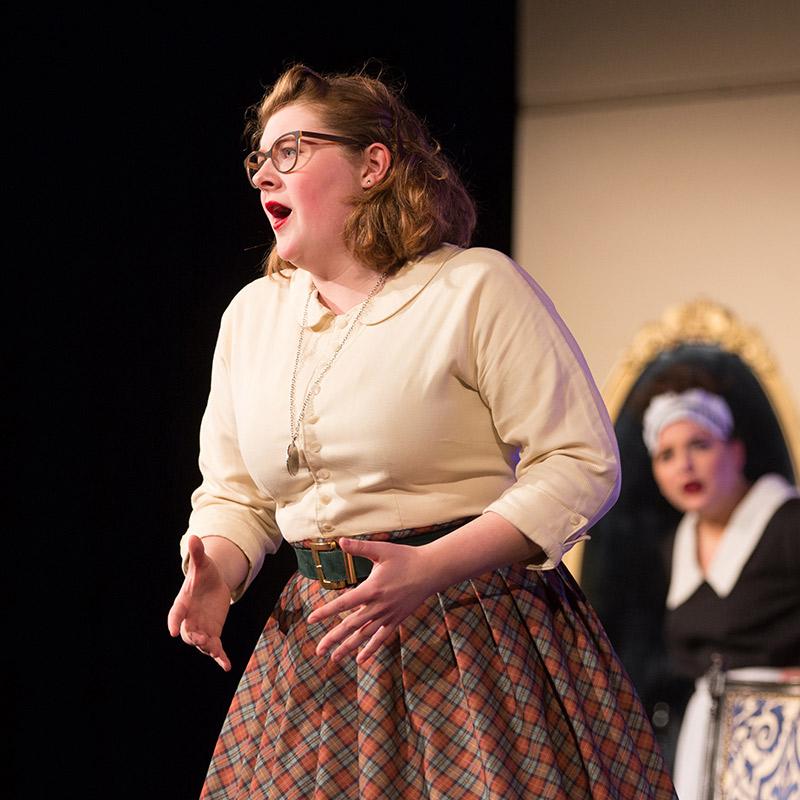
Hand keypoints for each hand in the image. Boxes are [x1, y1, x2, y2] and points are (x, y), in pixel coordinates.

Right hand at [167, 535, 232, 670]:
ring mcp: (202, 628)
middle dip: (193, 637)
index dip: (174, 621)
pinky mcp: (214, 634)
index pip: (176, 613)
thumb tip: (194, 537)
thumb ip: (197, 554)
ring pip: (202, 642)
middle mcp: (190, 619)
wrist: (213, 584)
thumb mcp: (203, 564)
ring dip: (208, 647)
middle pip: (188, 632)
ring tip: (215, 651)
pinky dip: (220, 658)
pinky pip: (216, 649)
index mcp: (183, 603)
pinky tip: (227, 666)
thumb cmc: (204, 574)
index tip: (171, 630)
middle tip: (199, 640)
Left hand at [307, 537, 438, 664]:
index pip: (344, 603)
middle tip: (318, 650)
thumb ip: (360, 547)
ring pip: (364, 635)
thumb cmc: (405, 558)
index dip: (326, 611)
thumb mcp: (382, 550)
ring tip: (333, 658)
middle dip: (333, 638)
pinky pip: (381, 638)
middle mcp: (378, 606)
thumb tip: (340, 540)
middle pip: (351, 625)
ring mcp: (388, 615)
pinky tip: (360, 660)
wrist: (431, 571)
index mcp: (372, 589)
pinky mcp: (396, 620)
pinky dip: (370, 649)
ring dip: (348, 647)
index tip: (311, 619)